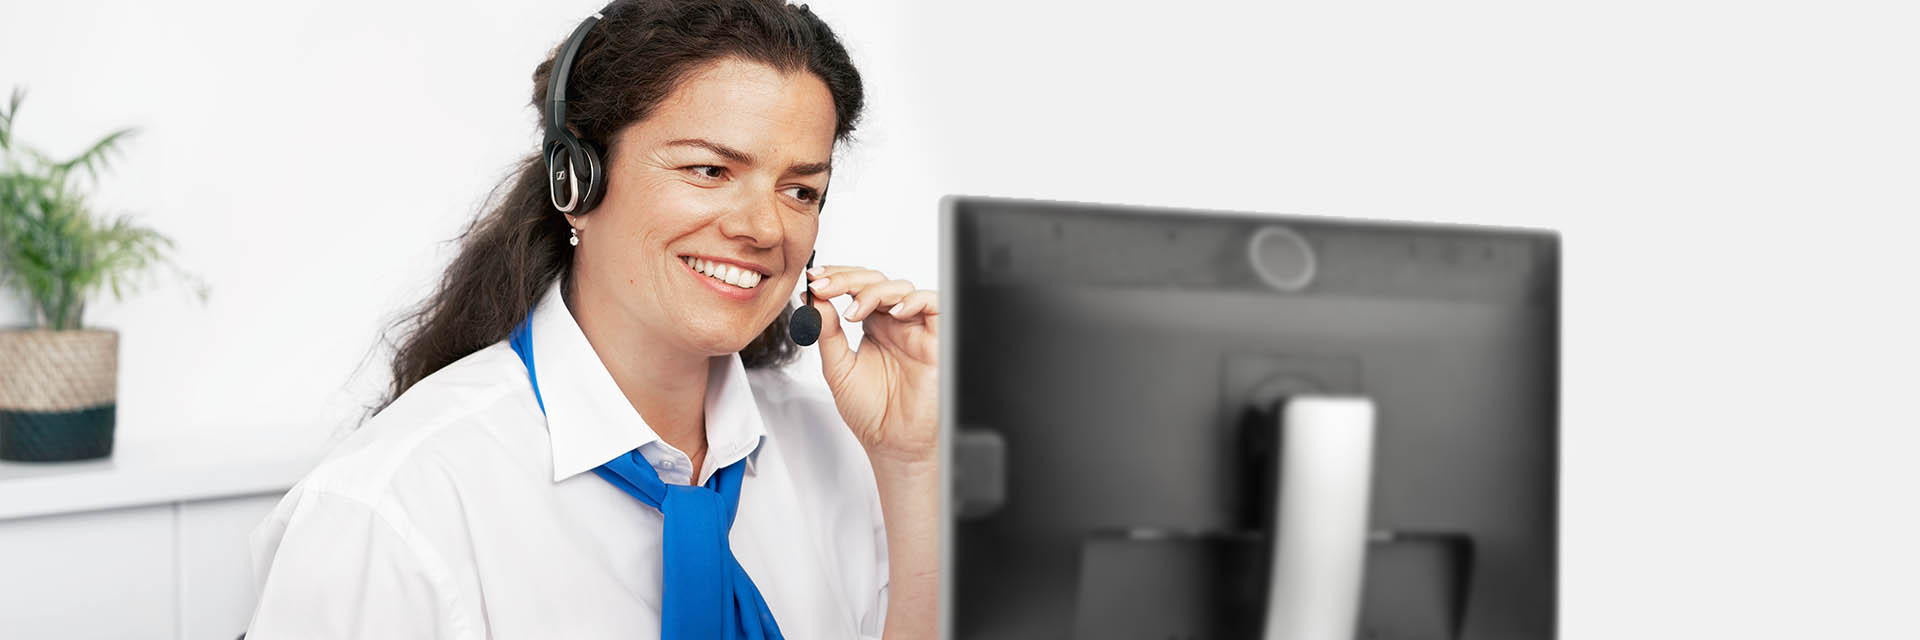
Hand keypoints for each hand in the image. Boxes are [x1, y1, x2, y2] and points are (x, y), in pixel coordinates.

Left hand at [806, 264, 938, 465]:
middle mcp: (894, 323)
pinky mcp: (936, 338)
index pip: (855, 288)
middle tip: (824, 286)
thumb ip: (826, 333)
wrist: (893, 443)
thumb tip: (814, 300)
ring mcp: (915, 328)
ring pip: (900, 287)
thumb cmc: (871, 412)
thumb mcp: (838, 368)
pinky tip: (893, 312)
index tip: (813, 280)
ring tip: (852, 312)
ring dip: (873, 292)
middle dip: (847, 278)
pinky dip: (914, 300)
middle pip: (875, 281)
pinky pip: (933, 304)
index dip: (836, 278)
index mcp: (872, 326)